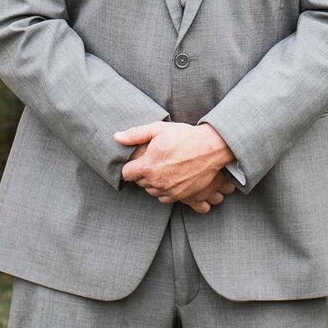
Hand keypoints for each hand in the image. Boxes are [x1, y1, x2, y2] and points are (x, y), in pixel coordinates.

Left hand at [114, 121, 236, 212]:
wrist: (211, 148)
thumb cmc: (184, 136)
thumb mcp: (158, 129)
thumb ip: (135, 134)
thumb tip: (116, 137)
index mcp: (147, 167)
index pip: (126, 173)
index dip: (130, 166)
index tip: (136, 161)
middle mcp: (156, 182)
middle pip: (139, 183)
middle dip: (142, 173)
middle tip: (152, 161)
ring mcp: (169, 191)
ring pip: (152, 191)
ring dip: (153, 182)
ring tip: (162, 168)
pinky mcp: (181, 196)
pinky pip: (165, 198)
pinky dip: (165, 190)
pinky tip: (171, 178)